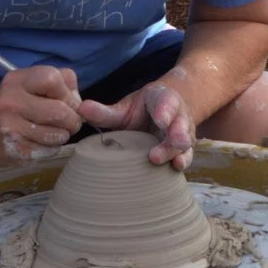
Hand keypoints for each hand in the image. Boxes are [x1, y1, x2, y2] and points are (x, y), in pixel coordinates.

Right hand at [0, 65, 82, 163]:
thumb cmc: (20, 105)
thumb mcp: (35, 85)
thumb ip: (63, 84)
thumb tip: (82, 105)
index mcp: (17, 80)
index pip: (52, 78)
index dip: (66, 92)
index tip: (65, 100)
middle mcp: (10, 101)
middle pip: (60, 112)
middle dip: (72, 119)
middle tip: (68, 122)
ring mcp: (10, 127)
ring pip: (58, 135)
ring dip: (62, 135)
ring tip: (52, 131)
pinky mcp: (15, 149)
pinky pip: (49, 151)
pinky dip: (51, 148)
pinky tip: (40, 142)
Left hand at [79, 82, 195, 168]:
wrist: (167, 112)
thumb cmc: (142, 111)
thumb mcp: (125, 108)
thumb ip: (105, 112)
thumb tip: (80, 110)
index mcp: (162, 100)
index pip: (166, 102)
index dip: (165, 110)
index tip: (160, 118)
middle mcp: (177, 116)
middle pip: (180, 125)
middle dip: (175, 135)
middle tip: (164, 146)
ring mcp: (183, 133)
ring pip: (185, 142)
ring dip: (177, 151)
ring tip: (169, 161)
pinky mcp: (183, 150)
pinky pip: (187, 155)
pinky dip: (183, 162)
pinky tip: (175, 168)